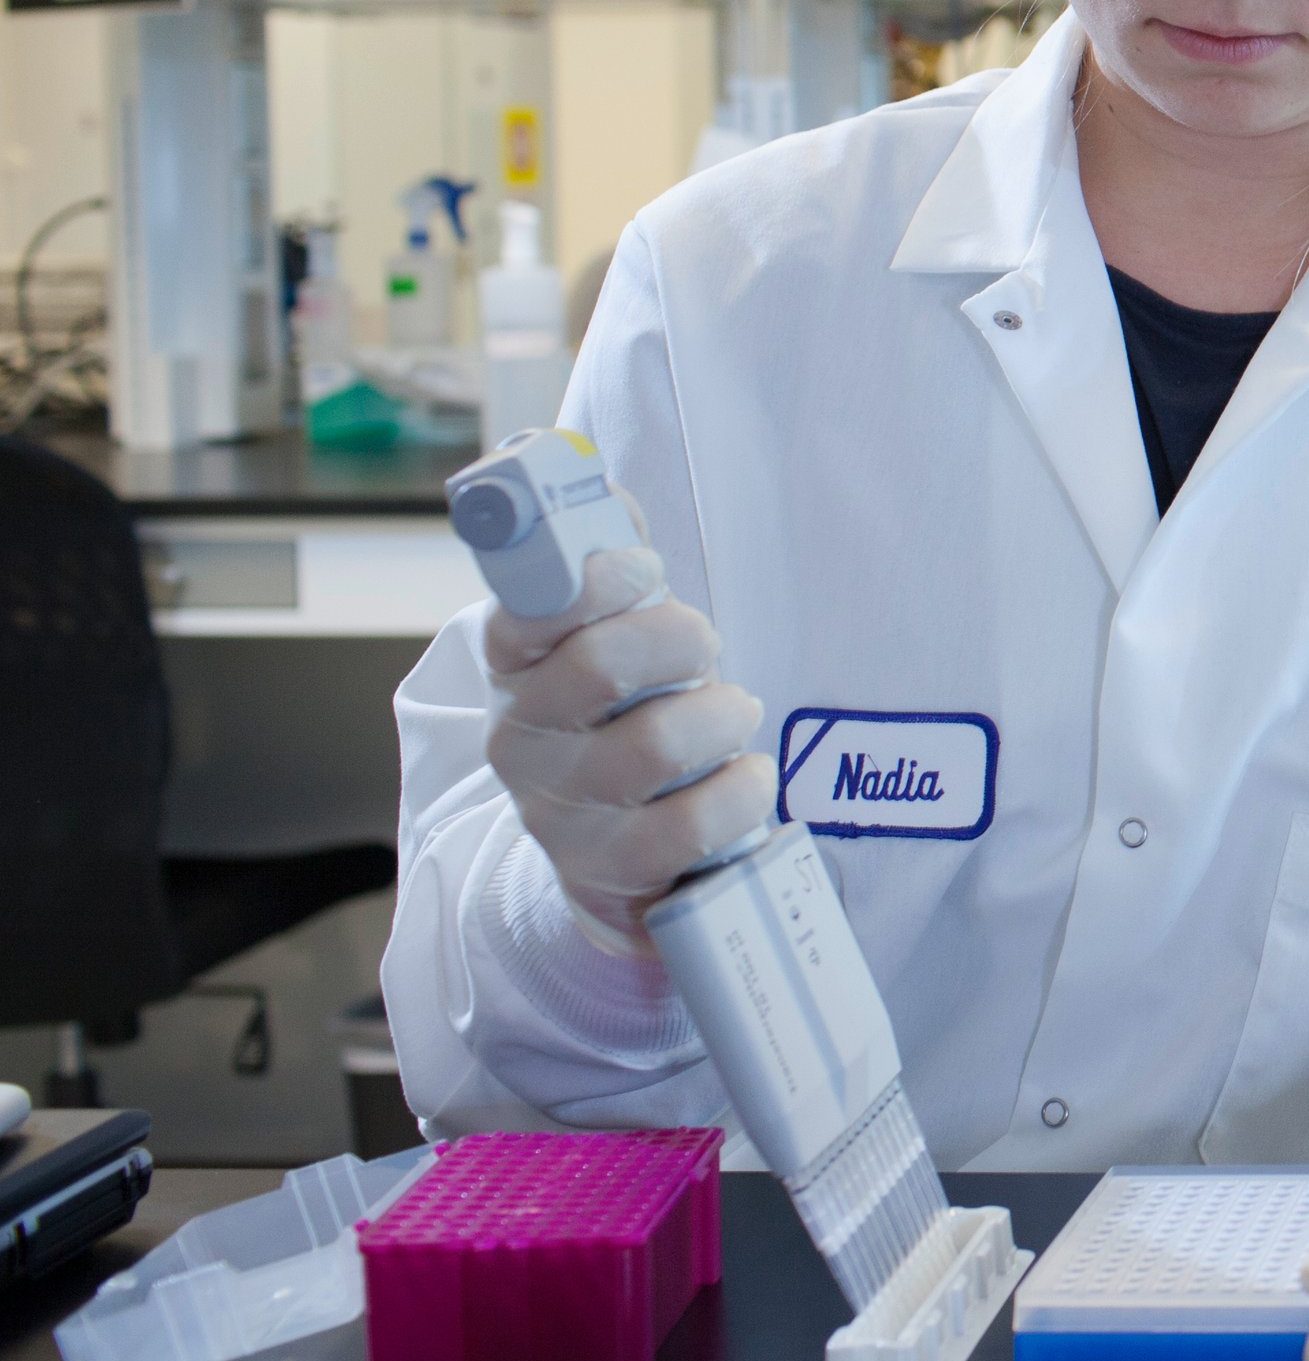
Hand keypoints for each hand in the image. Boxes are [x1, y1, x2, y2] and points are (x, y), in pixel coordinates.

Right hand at [482, 540, 774, 949]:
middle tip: (705, 649)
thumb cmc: (625, 718)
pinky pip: (691, 824)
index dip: (598, 578)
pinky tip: (743, 778)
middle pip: (601, 666)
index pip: (529, 608)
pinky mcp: (609, 871)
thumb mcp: (611, 637)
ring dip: (721, 717)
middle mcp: (521, 739)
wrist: (616, 855)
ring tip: (731, 714)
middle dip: (681, 640)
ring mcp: (560, 812)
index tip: (645, 570)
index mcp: (514, 666)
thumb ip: (608, 559)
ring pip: (655, 746)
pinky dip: (740, 792)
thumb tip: (601, 490)